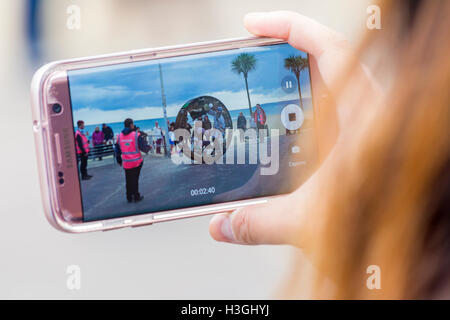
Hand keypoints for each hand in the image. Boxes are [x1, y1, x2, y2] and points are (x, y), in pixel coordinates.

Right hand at [209, 11, 377, 246]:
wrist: (415, 241)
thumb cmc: (382, 224)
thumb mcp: (312, 221)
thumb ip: (261, 222)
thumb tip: (221, 225)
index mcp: (364, 115)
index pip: (329, 48)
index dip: (290, 27)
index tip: (252, 25)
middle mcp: (368, 112)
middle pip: (324, 62)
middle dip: (283, 54)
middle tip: (247, 62)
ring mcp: (366, 124)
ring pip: (329, 86)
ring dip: (294, 82)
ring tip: (259, 89)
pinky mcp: (362, 141)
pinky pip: (332, 110)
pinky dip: (306, 109)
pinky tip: (285, 128)